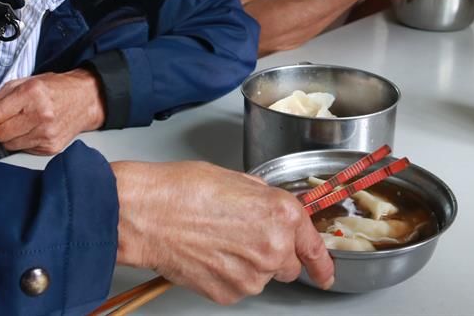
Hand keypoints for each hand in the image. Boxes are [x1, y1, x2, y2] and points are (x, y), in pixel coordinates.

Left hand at [0, 69, 103, 153]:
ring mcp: (47, 133)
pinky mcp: (51, 147)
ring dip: (7, 136)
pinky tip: (32, 130)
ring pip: (8, 145)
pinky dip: (21, 141)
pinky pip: (23, 150)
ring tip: (21, 123)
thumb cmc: (54, 88)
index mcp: (31, 93)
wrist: (86, 98)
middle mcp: (40, 115)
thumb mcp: (23, 84)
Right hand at [113, 161, 333, 303]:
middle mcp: (274, 248)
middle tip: (242, 237)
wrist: (148, 213)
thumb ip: (265, 200)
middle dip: (273, 255)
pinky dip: (225, 275)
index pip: (314, 247)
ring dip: (246, 264)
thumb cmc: (184, 189)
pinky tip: (207, 254)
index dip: (322, 262)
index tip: (324, 272)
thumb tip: (272, 210)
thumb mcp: (237, 180)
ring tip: (215, 240)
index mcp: (282, 214)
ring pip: (260, 277)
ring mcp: (252, 275)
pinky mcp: (228, 293)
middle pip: (288, 265)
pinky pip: (236, 287)